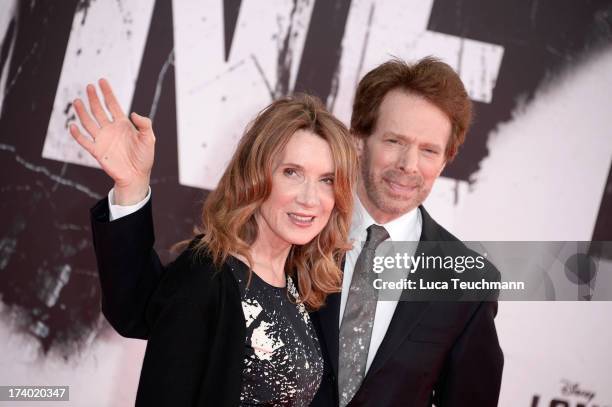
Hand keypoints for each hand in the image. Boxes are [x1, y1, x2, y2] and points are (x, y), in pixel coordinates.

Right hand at [70, 78, 154, 204]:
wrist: (137, 176)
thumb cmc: (144, 158)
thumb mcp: (149, 139)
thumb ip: (144, 124)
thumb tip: (133, 113)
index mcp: (123, 124)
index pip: (113, 105)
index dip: (107, 93)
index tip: (101, 81)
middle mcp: (111, 129)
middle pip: (99, 110)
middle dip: (94, 98)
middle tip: (88, 86)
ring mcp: (103, 139)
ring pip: (89, 123)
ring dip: (82, 112)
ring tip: (77, 101)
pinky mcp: (97, 151)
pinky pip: (85, 141)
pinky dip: (78, 134)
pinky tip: (73, 125)